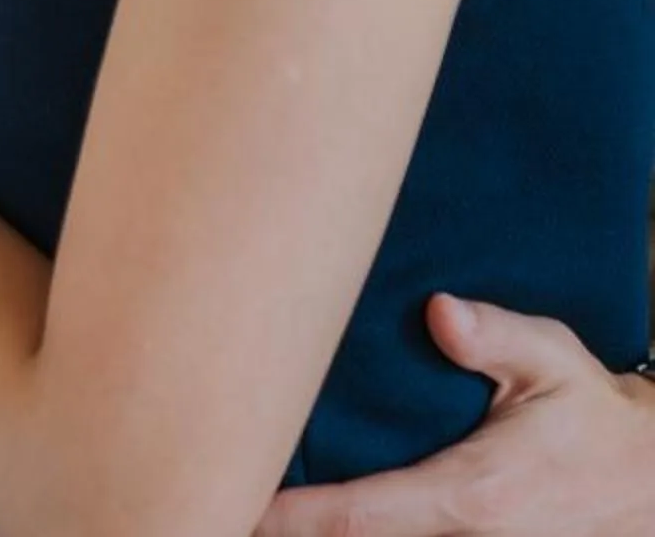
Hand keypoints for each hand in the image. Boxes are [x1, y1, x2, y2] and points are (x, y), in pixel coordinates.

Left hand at [255, 299, 654, 534]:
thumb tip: (439, 311)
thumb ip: (496, 336)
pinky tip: (302, 517)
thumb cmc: (587, 413)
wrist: (644, 479)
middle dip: (287, 532)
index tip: (236, 504)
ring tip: (246, 508)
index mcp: (470, 496)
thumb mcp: (553, 360)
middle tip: (213, 498)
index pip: (360, 515)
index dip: (292, 518)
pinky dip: (354, 533)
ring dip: (319, 534)